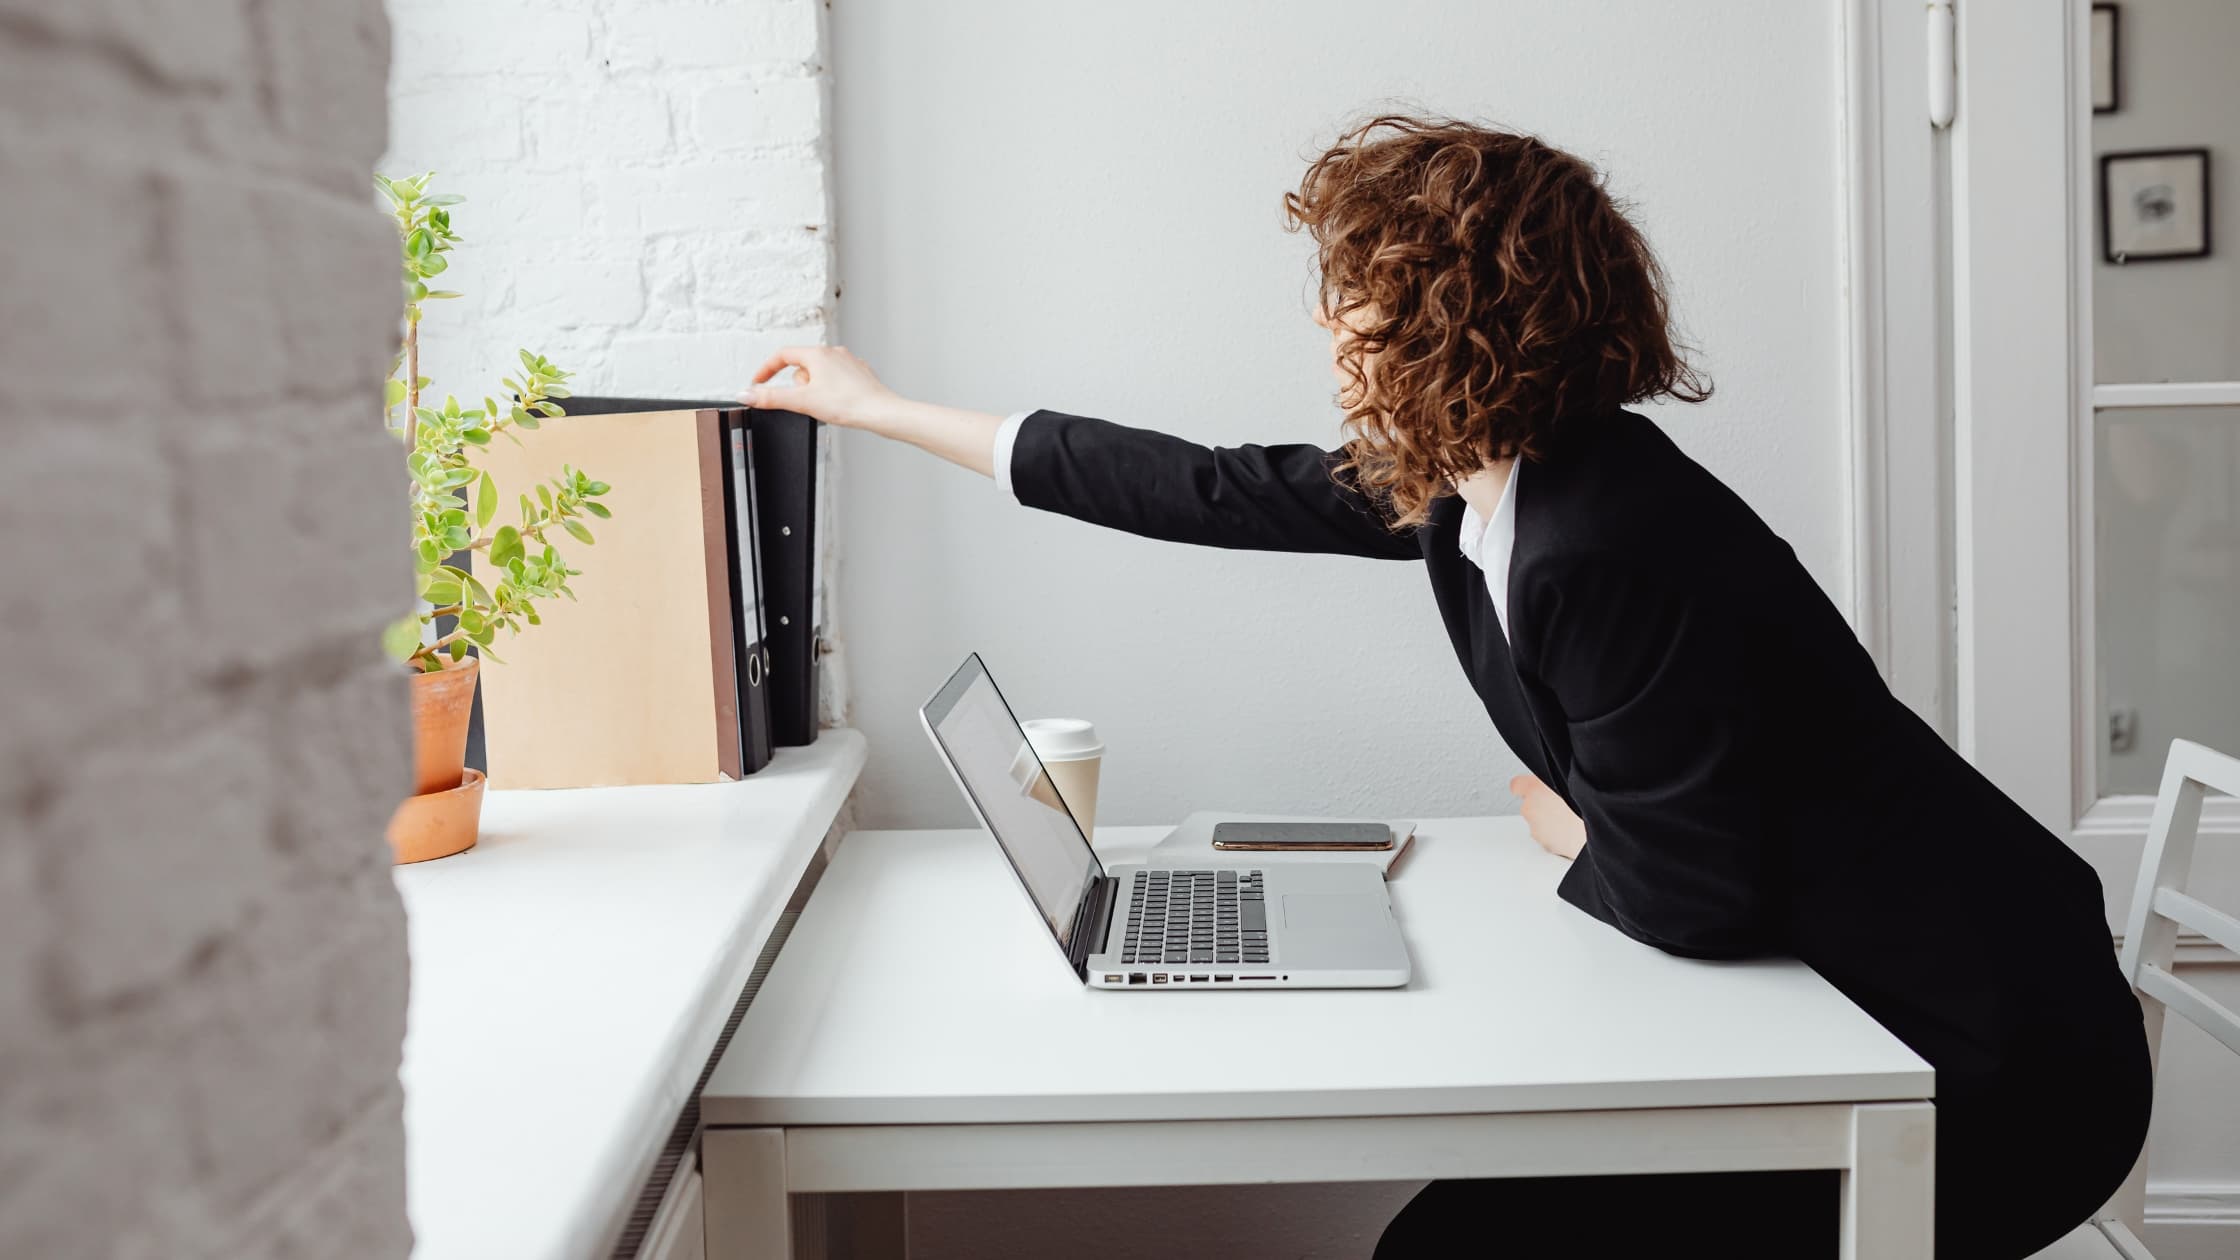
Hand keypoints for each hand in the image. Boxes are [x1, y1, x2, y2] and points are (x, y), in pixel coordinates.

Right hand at [741, 345, 900, 431]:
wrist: (881, 413)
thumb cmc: (849, 404)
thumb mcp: (802, 402)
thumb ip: (771, 398)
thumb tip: (747, 394)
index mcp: (818, 354)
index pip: (782, 355)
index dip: (766, 370)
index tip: (758, 382)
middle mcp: (834, 353)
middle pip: (801, 367)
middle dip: (799, 387)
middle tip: (808, 402)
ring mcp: (848, 362)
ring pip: (819, 375)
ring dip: (816, 390)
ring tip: (828, 405)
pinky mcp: (859, 374)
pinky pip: (836, 381)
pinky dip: (832, 392)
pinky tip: (839, 403)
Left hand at [1510, 774, 1585, 859]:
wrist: (1599, 831)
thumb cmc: (1588, 805)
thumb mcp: (1572, 780)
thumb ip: (1556, 779)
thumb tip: (1555, 779)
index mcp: (1534, 789)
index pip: (1517, 785)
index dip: (1527, 786)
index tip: (1533, 788)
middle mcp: (1530, 810)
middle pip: (1530, 806)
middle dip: (1543, 806)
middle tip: (1564, 805)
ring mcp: (1537, 830)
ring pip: (1540, 824)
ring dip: (1551, 822)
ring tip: (1572, 819)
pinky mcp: (1547, 847)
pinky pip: (1550, 840)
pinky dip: (1559, 837)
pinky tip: (1574, 832)